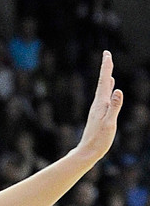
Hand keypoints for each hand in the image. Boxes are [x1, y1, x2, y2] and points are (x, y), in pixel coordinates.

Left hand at [72, 50, 123, 164]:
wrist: (87, 151)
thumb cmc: (99, 139)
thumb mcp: (110, 123)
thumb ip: (114, 107)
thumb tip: (118, 90)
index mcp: (100, 103)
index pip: (104, 81)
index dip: (106, 67)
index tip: (107, 54)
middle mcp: (98, 104)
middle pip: (103, 82)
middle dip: (106, 68)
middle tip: (107, 55)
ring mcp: (98, 108)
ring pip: (103, 88)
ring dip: (107, 77)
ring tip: (109, 68)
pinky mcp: (99, 114)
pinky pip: (104, 96)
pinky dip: (107, 88)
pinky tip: (109, 87)